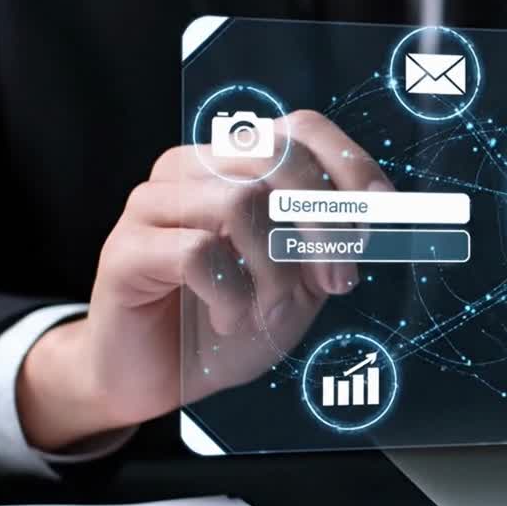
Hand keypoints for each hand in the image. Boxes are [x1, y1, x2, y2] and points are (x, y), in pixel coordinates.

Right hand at [18, 111, 390, 450]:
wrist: (162, 377)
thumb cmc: (230, 320)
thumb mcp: (299, 281)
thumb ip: (330, 241)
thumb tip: (373, 208)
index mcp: (236, 163)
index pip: (302, 129)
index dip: (349, 164)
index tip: (381, 210)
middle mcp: (191, 168)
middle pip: (277, 159)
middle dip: (324, 226)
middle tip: (337, 283)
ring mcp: (152, 203)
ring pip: (239, 203)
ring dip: (274, 270)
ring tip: (269, 310)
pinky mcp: (125, 248)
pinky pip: (198, 253)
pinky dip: (231, 296)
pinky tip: (229, 318)